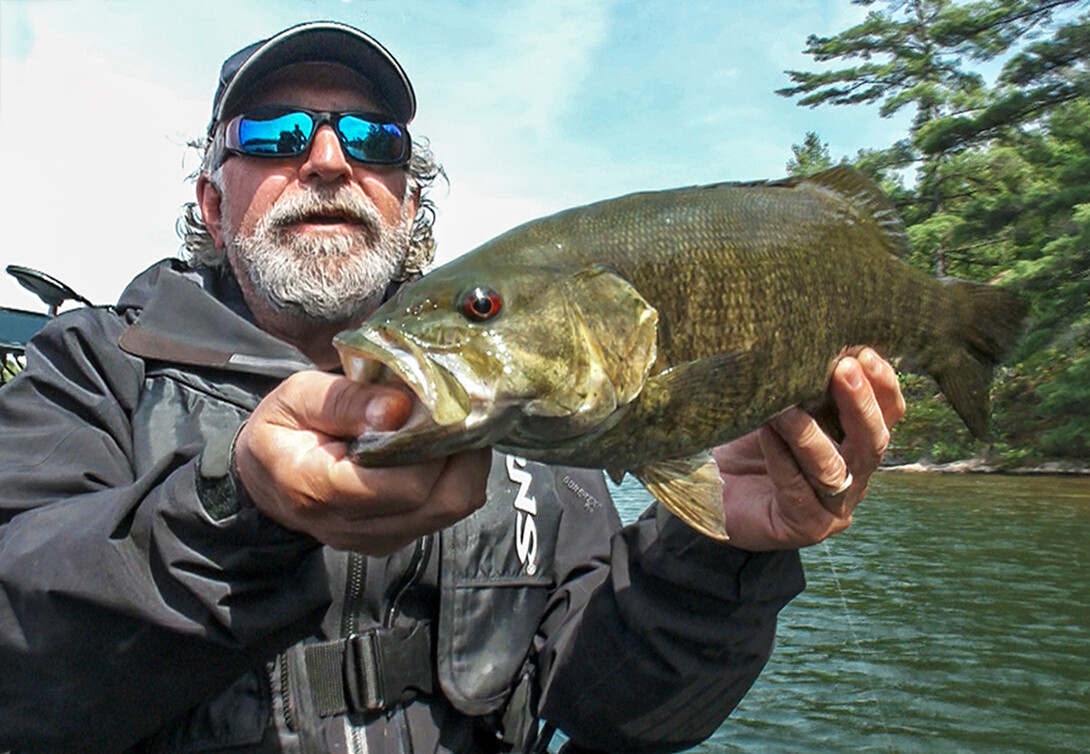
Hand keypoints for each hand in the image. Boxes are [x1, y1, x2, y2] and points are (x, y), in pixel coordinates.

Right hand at [234, 371, 490, 554]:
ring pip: (453, 507)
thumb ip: (347, 400)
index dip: (435, 443)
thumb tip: (401, 407)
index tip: (443, 401)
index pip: (405, 484)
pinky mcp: (395, 539)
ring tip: (455, 422)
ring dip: (466, 462)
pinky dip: (457, 475)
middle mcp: (351, 526)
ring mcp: (376, 539)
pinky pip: (446, 510)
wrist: (265, 479)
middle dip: (462, 450)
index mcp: (318, 490)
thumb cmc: (281, 431)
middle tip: (461, 407)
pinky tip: (442, 445)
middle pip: (440, 500)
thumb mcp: (296, 397)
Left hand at [712, 348, 904, 550]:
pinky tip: (766, 432)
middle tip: (844, 368)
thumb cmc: (748, 440)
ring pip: (835, 469)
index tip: (865, 352)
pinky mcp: (804, 527)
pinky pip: (798, 490)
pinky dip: (782, 459)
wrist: (711, 488)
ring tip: (787, 406)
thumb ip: (802, 382)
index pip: (888, 414)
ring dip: (810, 432)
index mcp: (857, 442)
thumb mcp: (781, 404)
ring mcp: (833, 507)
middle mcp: (855, 476)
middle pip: (873, 442)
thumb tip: (809, 336)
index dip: (883, 385)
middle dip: (861, 404)